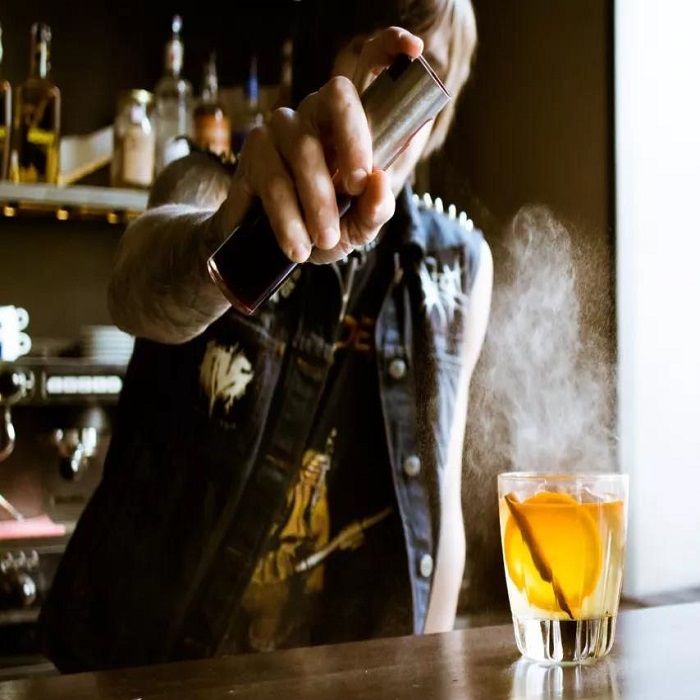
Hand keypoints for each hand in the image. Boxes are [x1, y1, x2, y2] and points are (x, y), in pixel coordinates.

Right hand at [219, 27, 423, 264]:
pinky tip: (297, 246)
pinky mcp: (252, 151)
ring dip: (317, 200)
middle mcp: (317, 114)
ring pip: (304, 148)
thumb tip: (378, 186)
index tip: (415, 49)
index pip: (369, 70)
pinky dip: (288, 218)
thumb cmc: (325, 227)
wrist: (273, 250)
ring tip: (325, 240)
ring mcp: (281, 127)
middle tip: (358, 185)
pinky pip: (273, 180)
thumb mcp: (359, 226)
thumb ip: (376, 209)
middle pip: (338, 97)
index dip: (390, 49)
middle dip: (353, 141)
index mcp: (352, 125)